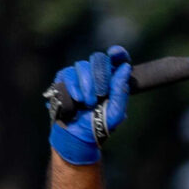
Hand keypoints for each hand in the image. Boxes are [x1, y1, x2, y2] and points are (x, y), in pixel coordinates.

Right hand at [48, 47, 130, 165]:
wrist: (77, 135)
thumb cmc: (99, 124)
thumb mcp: (115, 112)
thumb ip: (121, 91)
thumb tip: (125, 67)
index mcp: (112, 80)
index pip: (117, 60)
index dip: (118, 54)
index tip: (115, 54)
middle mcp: (96, 74)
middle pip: (99, 59)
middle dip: (99, 77)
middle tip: (99, 96)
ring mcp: (79, 75)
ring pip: (82, 65)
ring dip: (87, 86)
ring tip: (87, 103)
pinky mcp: (64, 79)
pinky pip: (68, 73)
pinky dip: (73, 87)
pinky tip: (77, 100)